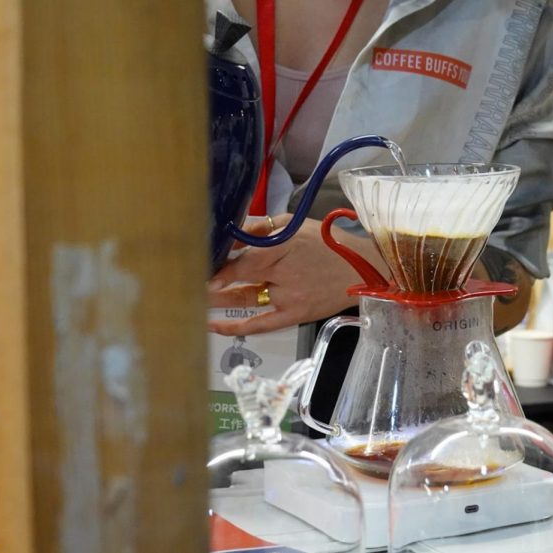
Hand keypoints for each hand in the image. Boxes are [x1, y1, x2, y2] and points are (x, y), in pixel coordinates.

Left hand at [207, 214, 384, 334]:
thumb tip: (230, 231)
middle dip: (215, 278)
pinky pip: (262, 324)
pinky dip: (237, 327)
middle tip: (188, 278)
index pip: (246, 257)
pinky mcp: (296, 315)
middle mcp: (288, 273)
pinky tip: (215, 325)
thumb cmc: (329, 244)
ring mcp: (291, 297)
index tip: (198, 264)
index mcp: (288, 245)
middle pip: (243, 276)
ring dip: (220, 299)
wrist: (364, 270)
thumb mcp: (296, 225)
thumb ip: (262, 226)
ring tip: (195, 296)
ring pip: (247, 298)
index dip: (221, 265)